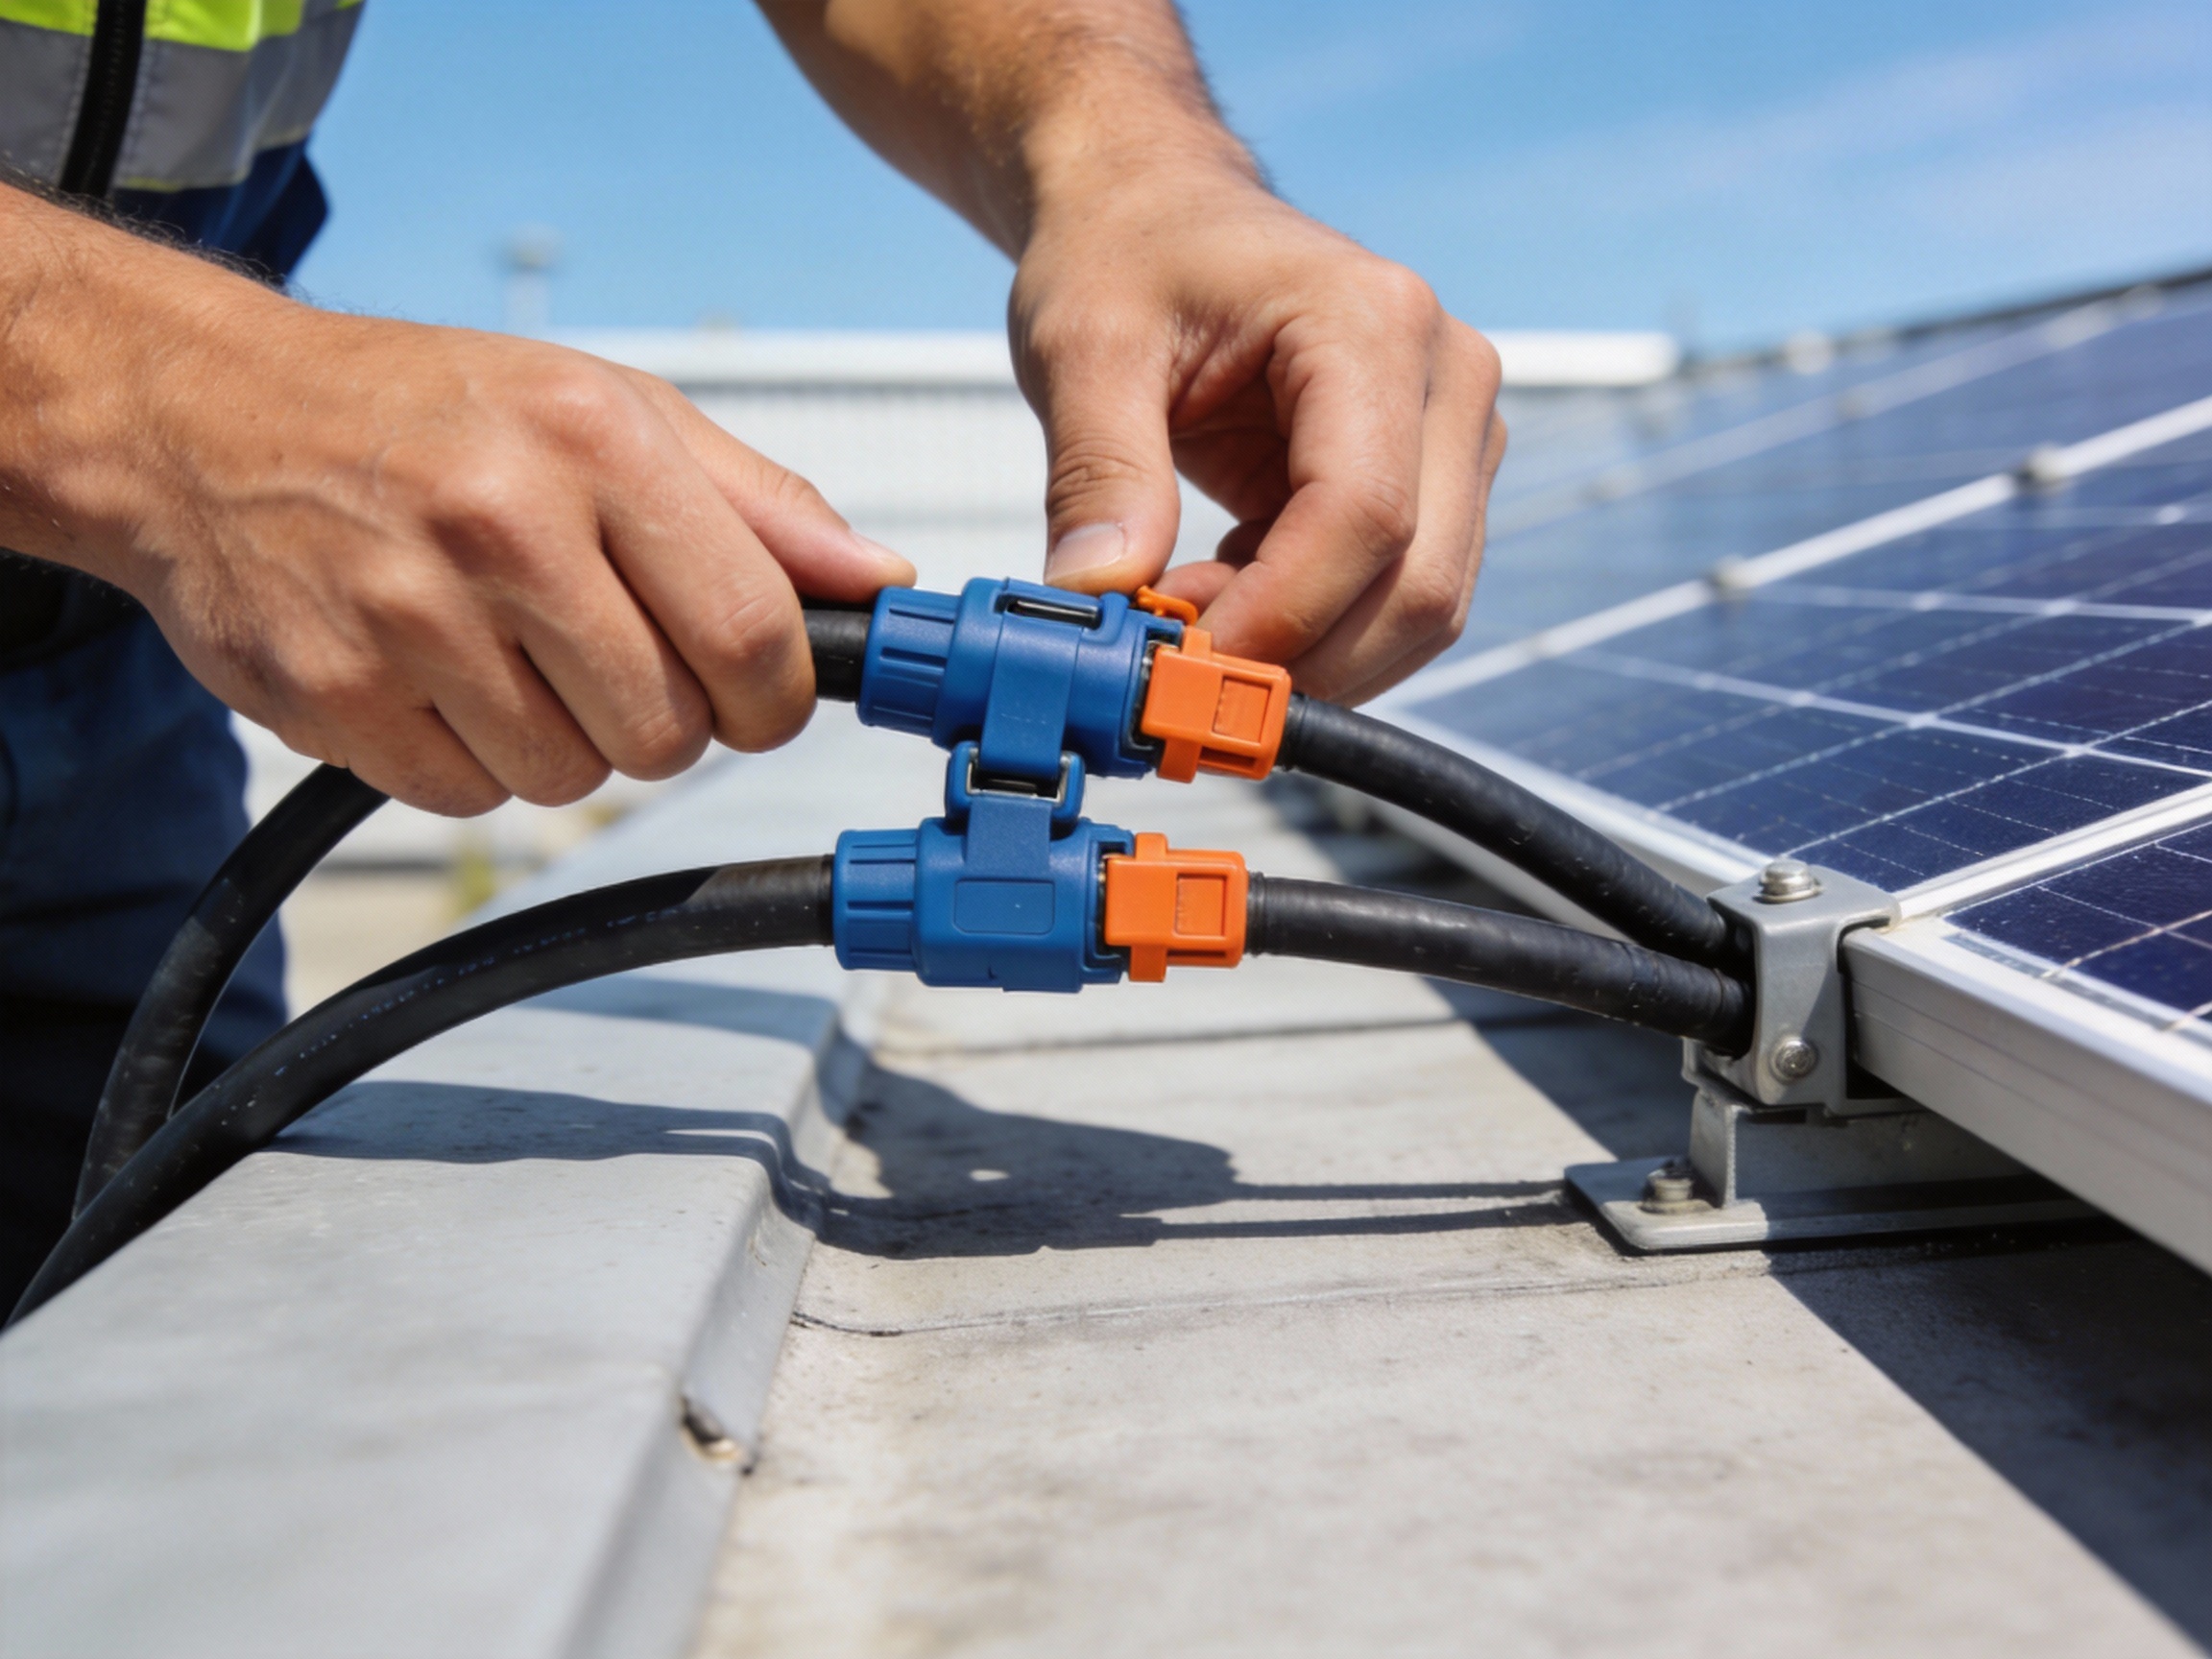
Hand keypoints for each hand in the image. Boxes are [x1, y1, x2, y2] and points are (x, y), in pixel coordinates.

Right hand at [0, 193, 911, 814]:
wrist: (201, 416)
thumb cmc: (432, 411)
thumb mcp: (610, 408)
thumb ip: (759, 500)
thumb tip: (879, 580)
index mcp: (596, 439)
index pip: (755, 635)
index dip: (775, 695)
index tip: (755, 691)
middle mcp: (502, 520)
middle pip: (672, 731)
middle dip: (666, 719)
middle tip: (607, 655)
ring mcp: (407, 613)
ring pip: (574, 777)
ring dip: (565, 739)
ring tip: (507, 650)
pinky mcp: (332, 694)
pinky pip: (471, 797)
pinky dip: (471, 760)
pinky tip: (435, 676)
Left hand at [1012, 166, 1505, 703]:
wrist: (1156, 211)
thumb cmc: (1124, 255)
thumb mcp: (1082, 348)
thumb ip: (1098, 472)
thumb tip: (1101, 595)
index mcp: (1373, 322)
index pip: (1363, 516)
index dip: (1278, 617)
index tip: (1178, 667)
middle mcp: (1447, 377)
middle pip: (1417, 584)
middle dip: (1298, 657)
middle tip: (1176, 662)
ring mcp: (1455, 434)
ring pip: (1422, 608)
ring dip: (1307, 653)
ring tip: (1188, 607)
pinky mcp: (1435, 481)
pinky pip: (1398, 599)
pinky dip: (1314, 632)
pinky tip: (1225, 587)